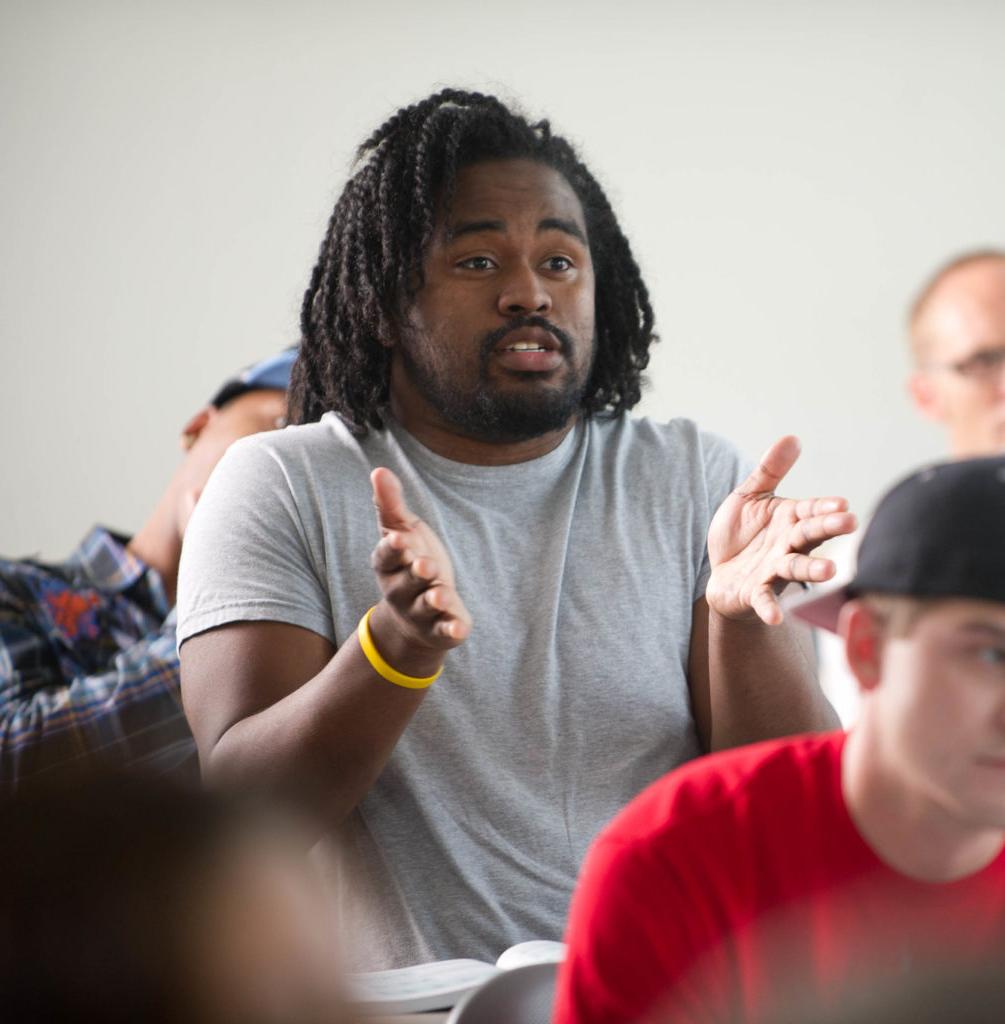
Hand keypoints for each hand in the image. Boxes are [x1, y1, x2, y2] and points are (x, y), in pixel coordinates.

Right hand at [369, 468, 470, 665]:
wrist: (414, 619)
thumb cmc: (408, 563)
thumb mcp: (401, 532)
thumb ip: (390, 505)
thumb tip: (378, 470)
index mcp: (390, 565)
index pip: (386, 557)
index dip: (391, 549)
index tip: (398, 540)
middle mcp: (401, 590)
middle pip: (407, 582)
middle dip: (416, 574)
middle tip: (426, 566)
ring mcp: (421, 611)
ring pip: (425, 606)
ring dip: (433, 600)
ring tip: (441, 595)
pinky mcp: (441, 628)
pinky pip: (445, 630)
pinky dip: (451, 629)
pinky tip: (459, 627)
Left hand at [705, 436, 855, 624]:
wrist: (721, 571)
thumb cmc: (741, 533)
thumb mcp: (750, 496)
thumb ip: (770, 470)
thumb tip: (792, 437)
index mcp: (789, 521)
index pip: (810, 511)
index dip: (824, 507)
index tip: (842, 503)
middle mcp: (787, 546)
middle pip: (809, 536)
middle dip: (827, 529)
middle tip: (850, 522)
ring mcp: (773, 571)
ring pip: (795, 569)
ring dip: (811, 571)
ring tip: (828, 572)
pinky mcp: (755, 593)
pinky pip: (764, 601)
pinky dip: (769, 609)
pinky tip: (775, 618)